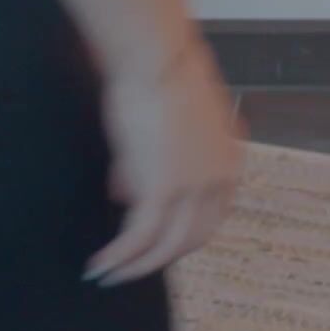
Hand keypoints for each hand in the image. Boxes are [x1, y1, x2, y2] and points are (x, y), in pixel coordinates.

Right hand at [87, 39, 240, 284]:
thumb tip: (123, 193)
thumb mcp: (164, 124)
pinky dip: (119, 257)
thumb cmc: (157, 73)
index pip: (212, 213)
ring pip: (165, 246)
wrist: (155, 55)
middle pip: (192, 238)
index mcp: (229, 158)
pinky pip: (138, 237)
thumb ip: (153, 161)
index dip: (183, 233)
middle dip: (158, 258)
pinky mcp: (163, 190)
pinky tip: (100, 265)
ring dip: (134, 266)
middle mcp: (220, 178)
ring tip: (107, 275)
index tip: (156, 243)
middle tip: (128, 268)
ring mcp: (194, 187)